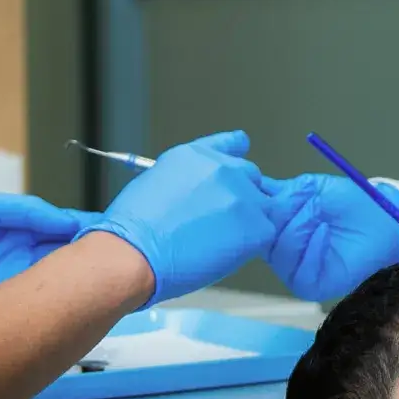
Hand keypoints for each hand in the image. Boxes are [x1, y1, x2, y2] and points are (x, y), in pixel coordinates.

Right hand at [80, 130, 278, 303]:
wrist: (134, 252)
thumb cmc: (134, 229)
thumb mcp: (155, 183)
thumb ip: (187, 181)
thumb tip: (198, 195)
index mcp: (195, 156)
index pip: (230, 144)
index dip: (235, 153)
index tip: (242, 153)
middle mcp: (223, 169)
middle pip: (251, 177)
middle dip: (240, 198)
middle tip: (219, 225)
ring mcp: (243, 195)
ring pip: (262, 207)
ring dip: (247, 223)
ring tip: (217, 243)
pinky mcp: (257, 225)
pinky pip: (265, 234)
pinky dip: (249, 247)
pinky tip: (223, 254)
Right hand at [266, 173, 398, 300]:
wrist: (387, 221)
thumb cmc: (355, 205)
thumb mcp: (313, 189)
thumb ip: (282, 192)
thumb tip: (253, 188)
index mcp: (279, 230)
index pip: (254, 220)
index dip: (259, 202)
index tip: (269, 187)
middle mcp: (282, 253)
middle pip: (262, 235)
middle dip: (280, 211)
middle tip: (304, 197)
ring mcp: (294, 270)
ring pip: (278, 250)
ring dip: (297, 225)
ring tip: (318, 213)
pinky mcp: (310, 285)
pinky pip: (297, 268)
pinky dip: (310, 245)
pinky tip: (323, 229)